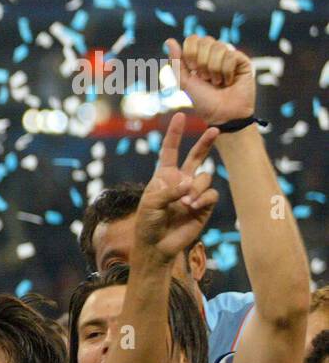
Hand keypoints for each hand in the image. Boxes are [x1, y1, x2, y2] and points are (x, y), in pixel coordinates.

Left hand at [134, 113, 219, 261]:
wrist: (157, 245)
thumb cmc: (147, 223)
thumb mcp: (151, 203)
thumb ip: (169, 190)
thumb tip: (191, 184)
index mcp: (164, 176)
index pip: (170, 151)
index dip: (175, 134)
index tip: (180, 116)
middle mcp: (181, 181)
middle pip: (196, 156)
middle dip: (205, 142)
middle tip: (215, 129)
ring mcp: (194, 193)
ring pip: (204, 178)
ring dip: (196, 188)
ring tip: (185, 203)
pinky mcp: (204, 205)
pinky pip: (211, 194)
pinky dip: (203, 198)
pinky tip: (193, 206)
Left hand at [166, 36, 255, 125]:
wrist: (222, 114)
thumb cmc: (203, 100)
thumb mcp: (184, 81)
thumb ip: (176, 62)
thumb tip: (169, 40)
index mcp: (200, 56)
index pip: (193, 39)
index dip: (190, 52)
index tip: (192, 70)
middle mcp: (215, 53)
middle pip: (205, 40)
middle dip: (202, 62)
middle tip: (205, 78)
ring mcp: (230, 56)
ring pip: (219, 47)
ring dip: (214, 69)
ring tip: (217, 82)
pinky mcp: (243, 61)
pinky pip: (231, 55)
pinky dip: (226, 72)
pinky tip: (229, 81)